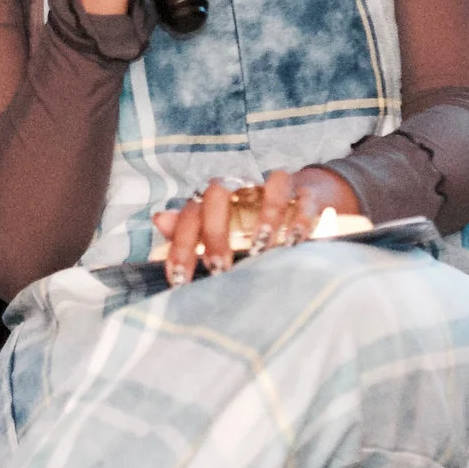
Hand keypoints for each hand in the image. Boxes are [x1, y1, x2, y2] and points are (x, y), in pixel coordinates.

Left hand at [151, 167, 360, 285]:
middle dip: (215, 231)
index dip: (181, 245)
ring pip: (270, 186)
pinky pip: (305, 199)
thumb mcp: (222, 229)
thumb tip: (159, 219)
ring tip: (261, 249)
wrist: (304, 196)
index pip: (190, 213)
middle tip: (218, 268)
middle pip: (220, 193)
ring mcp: (277, 187)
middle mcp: (244, 187)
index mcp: (217, 198)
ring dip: (266, 216)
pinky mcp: (309, 192)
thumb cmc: (254, 218)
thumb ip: (190, 229)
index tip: (180, 280)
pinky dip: (301, 218)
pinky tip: (295, 242)